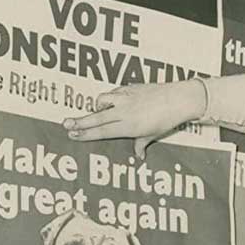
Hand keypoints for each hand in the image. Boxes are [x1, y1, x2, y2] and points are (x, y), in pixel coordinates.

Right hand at [64, 80, 205, 156]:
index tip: (73, 135)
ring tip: (95, 112)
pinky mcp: (130, 88)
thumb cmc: (167, 119)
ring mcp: (126, 98)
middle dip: (79, 122)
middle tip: (65, 124)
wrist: (179, 98)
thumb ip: (141, 145)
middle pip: (96, 117)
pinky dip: (109, 98)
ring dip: (96, 107)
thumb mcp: (153, 135)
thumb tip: (139, 157)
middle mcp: (124, 112)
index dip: (86, 134)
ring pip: (102, 101)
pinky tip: (111, 102)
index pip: (102, 131)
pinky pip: (113, 92)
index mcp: (129, 126)